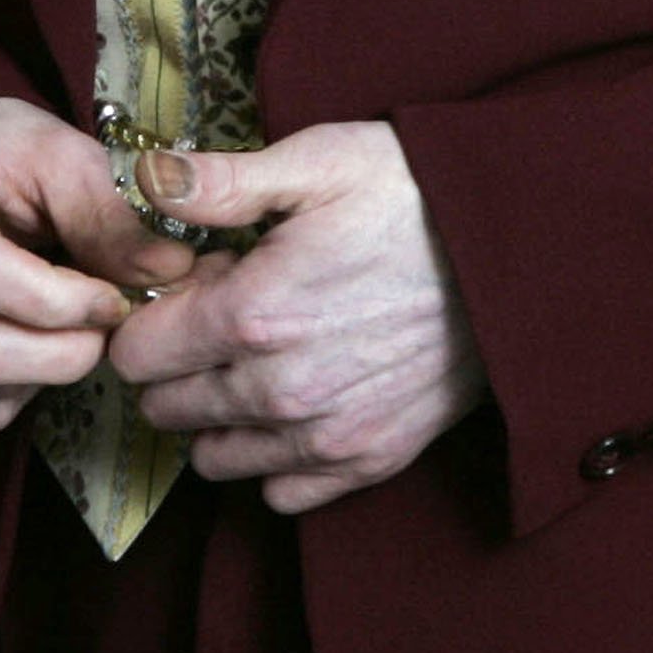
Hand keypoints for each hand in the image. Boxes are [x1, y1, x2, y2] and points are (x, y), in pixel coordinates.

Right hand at [0, 98, 194, 430]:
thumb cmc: (3, 154)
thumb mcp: (62, 156)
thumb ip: (109, 216)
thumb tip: (171, 273)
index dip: (57, 301)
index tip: (113, 298)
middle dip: (64, 350)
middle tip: (107, 322)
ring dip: (49, 371)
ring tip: (73, 322)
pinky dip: (23, 388)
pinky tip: (31, 337)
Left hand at [106, 122, 487, 513]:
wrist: (516, 252)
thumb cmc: (413, 195)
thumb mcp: (317, 161)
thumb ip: (220, 181)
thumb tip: (143, 178)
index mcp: (250, 314)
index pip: (135, 353)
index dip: (155, 312)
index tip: (195, 283)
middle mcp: (277, 391)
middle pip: (164, 409)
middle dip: (178, 363)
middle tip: (230, 312)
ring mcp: (323, 435)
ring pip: (212, 457)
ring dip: (218, 412)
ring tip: (263, 354)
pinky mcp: (367, 460)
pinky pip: (279, 491)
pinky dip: (274, 455)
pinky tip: (299, 397)